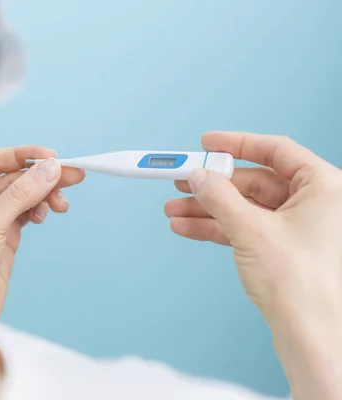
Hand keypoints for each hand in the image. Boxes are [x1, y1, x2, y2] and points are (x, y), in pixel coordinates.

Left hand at [0, 146, 84, 317]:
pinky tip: (48, 213)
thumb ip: (21, 193)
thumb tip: (51, 167)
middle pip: (13, 178)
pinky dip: (40, 210)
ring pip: (23, 195)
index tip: (52, 156)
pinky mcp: (4, 236)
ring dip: (44, 195)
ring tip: (62, 205)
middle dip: (42, 177)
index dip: (23, 156)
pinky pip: (27, 213)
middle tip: (74, 175)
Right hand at [165, 131, 341, 398]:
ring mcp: (298, 228)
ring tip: (173, 209)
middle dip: (213, 185)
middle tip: (181, 181)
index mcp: (323, 187)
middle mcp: (315, 204)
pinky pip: (245, 228)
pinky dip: (216, 228)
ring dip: (207, 209)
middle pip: (254, 182)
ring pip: (245, 208)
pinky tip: (187, 227)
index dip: (237, 144)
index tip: (207, 142)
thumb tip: (198, 176)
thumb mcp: (250, 229)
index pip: (275, 150)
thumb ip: (220, 197)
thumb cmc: (301, 284)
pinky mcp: (283, 250)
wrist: (312, 335)